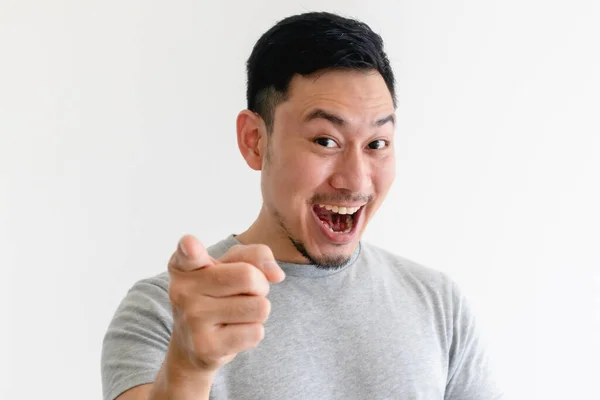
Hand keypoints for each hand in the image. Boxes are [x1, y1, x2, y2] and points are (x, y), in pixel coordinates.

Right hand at [166, 234, 285, 376]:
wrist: (194, 345)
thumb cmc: (217, 295)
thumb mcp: (232, 265)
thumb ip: (256, 255)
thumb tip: (277, 274)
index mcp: (184, 266)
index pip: (189, 253)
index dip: (191, 247)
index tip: (190, 245)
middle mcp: (182, 291)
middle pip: (249, 276)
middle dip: (260, 285)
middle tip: (243, 294)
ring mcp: (192, 320)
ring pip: (260, 307)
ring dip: (258, 310)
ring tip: (237, 314)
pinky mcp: (206, 347)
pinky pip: (256, 332)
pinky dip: (253, 332)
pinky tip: (233, 333)